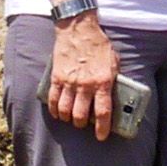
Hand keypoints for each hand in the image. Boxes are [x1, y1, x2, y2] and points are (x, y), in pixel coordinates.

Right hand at [44, 12, 120, 130]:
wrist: (78, 29)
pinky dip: (54, 110)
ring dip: (68, 118)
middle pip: (80, 115)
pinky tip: (57, 113)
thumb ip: (112, 79)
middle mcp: (85, 85)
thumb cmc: (98, 45)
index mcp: (102, 82)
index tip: (101, 136)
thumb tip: (113, 94)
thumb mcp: (113, 62)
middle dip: (82, 124)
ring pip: (65, 110)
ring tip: (71, 118)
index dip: (102, 128)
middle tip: (84, 124)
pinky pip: (53, 99)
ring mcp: (69, 82)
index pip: (103, 112)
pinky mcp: (56, 77)